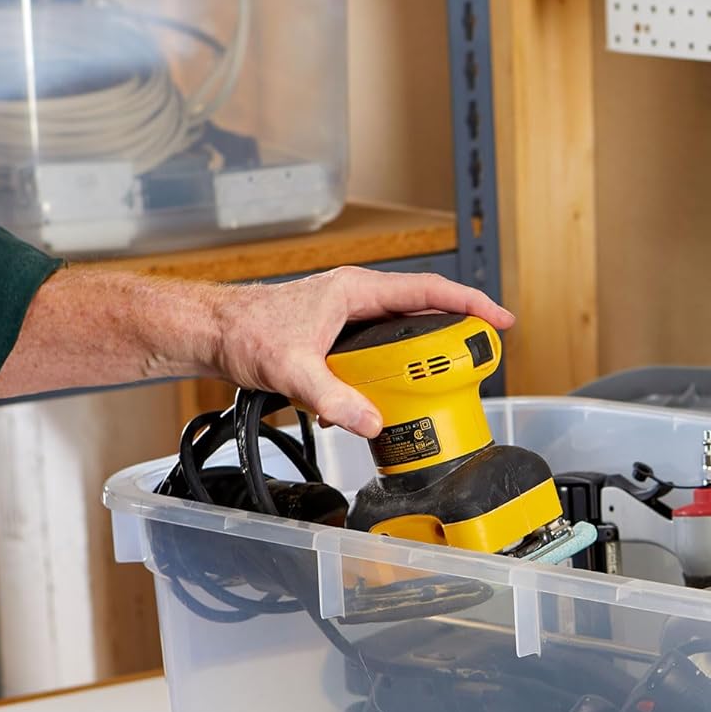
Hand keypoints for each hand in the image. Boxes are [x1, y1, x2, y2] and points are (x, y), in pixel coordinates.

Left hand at [207, 267, 513, 437]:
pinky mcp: (340, 338)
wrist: (211, 333)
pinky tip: (383, 401)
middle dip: (454, 338)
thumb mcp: (290, 369)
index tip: (499, 320)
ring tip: (436, 388)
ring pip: (403, 336)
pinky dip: (390, 376)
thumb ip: (332, 398)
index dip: (470, 303)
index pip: (428, 291)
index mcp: (356, 290)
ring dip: (420, 362)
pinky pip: (380, 353)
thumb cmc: (243, 332)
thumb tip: (372, 421)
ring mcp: (350, 318)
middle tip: (478, 362)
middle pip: (424, 314)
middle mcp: (358, 298)